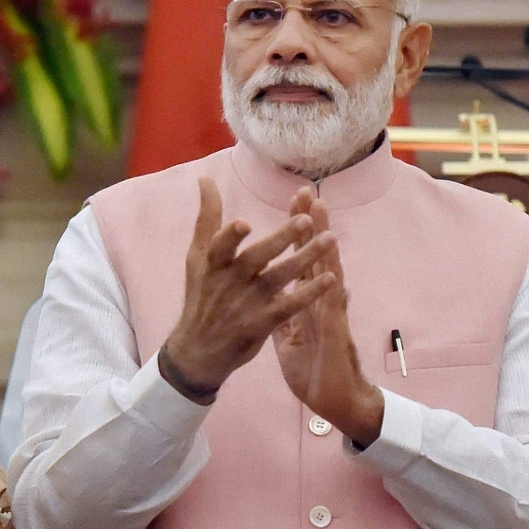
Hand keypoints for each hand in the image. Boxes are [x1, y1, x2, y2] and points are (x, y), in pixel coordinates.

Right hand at [161, 180, 339, 396]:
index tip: (244, 223)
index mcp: (213, 264)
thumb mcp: (196, 257)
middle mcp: (230, 282)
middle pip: (258, 258)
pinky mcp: (263, 323)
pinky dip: (310, 292)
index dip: (230, 237)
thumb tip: (206, 179)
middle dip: (281, 239)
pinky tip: (331, 279)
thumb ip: (206, 218)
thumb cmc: (201, 295)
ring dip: (305, 258)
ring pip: (279, 277)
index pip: (220, 246)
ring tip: (329, 239)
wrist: (199, 350)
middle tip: (306, 221)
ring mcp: (248, 304)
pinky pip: (291, 305)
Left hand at [271, 197, 383, 445]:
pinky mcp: (335, 334)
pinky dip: (332, 289)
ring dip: (324, 243)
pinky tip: (333, 268)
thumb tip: (274, 299)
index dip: (297, 234)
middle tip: (306, 193)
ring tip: (322, 215)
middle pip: (315, 256)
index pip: (300, 260)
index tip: (293, 205)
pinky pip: (333, 308)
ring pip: (327, 271)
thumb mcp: (290, 343)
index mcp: (306, 302)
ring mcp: (330, 315)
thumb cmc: (314, 373)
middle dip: (310, 225)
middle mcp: (320, 302)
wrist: (335, 402)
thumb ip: (284, 318)